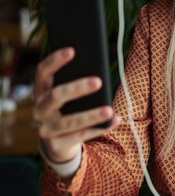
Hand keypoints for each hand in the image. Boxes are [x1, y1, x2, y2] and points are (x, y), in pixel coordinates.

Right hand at [32, 47, 119, 163]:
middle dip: (77, 88)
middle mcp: (39, 109)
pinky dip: (100, 128)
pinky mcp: (56, 145)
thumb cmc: (68, 108)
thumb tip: (97, 67)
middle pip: (55, 95)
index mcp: (40, 90)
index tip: (72, 50)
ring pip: (68, 121)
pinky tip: (115, 120)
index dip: (55, 60)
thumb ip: (76, 81)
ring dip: (91, 115)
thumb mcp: (69, 94)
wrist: (58, 142)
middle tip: (98, 81)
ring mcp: (45, 129)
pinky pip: (80, 136)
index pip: (42, 72)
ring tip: (109, 109)